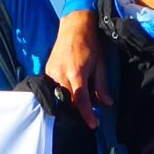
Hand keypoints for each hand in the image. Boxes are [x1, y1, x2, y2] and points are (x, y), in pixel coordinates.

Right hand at [43, 12, 108, 127]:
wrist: (74, 28)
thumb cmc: (90, 44)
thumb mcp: (100, 65)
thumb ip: (102, 86)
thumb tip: (107, 104)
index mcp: (76, 73)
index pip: (81, 100)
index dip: (87, 115)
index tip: (93, 125)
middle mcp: (61, 74)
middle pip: (69, 102)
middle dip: (79, 110)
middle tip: (90, 111)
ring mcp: (51, 73)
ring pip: (60, 97)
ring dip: (71, 101)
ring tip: (81, 99)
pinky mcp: (47, 71)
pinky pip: (54, 89)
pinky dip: (63, 93)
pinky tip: (71, 91)